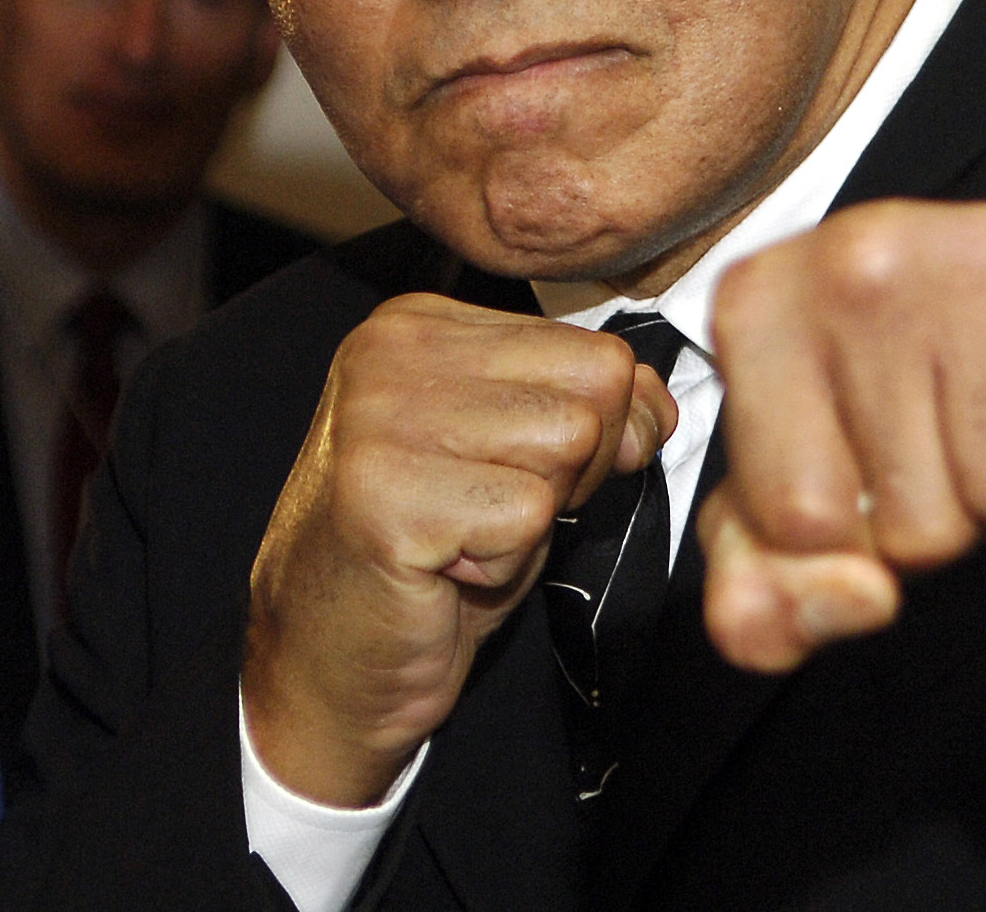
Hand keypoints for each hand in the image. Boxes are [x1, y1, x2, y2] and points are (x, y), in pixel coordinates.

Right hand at [241, 292, 676, 805]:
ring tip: (465, 536)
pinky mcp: (387, 496)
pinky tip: (444, 569)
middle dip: (579, 470)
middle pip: (595, 389)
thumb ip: (580, 405)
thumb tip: (659, 400)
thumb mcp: (512, 455)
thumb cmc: (425, 558)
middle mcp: (392, 352)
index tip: (529, 475)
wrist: (326, 661)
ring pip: (569, 445)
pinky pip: (528, 518)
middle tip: (495, 514)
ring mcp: (382, 419)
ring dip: (537, 517)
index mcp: (419, 324)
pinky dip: (506, 564)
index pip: (594, 347)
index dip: (602, 429)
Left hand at [699, 198, 985, 671]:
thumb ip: (762, 598)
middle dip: (944, 514)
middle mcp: (852, 253)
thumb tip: (858, 598)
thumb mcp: (802, 517)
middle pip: (915, 520)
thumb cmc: (914, 412)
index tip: (862, 473)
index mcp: (756, 306)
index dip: (848, 540)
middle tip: (952, 438)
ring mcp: (968, 240)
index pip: (800, 524)